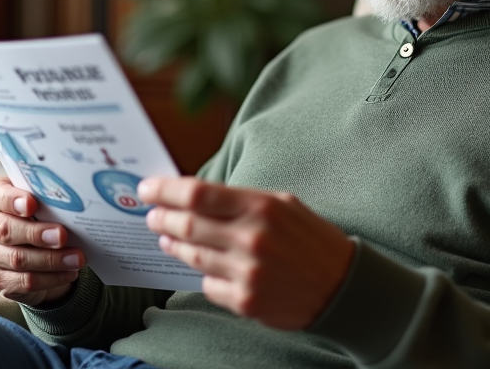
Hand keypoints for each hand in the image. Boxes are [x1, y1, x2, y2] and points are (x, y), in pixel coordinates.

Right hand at [0, 176, 85, 305]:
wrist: (34, 246)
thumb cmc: (39, 214)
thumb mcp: (40, 200)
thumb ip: (46, 198)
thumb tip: (71, 203)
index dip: (11, 200)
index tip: (31, 204)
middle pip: (5, 230)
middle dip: (36, 233)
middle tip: (62, 236)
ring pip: (17, 259)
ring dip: (51, 260)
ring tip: (76, 258)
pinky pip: (25, 281)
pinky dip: (51, 278)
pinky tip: (69, 272)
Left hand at [139, 177, 354, 329]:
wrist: (342, 286)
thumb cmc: (310, 239)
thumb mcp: (283, 204)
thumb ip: (240, 200)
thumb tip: (194, 196)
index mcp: (261, 207)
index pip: (198, 194)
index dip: (165, 190)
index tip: (147, 188)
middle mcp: (252, 239)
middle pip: (187, 225)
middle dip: (161, 218)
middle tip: (150, 215)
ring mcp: (247, 273)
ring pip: (191, 256)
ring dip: (172, 245)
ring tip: (165, 238)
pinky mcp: (246, 301)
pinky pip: (208, 285)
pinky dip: (201, 274)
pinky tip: (201, 265)